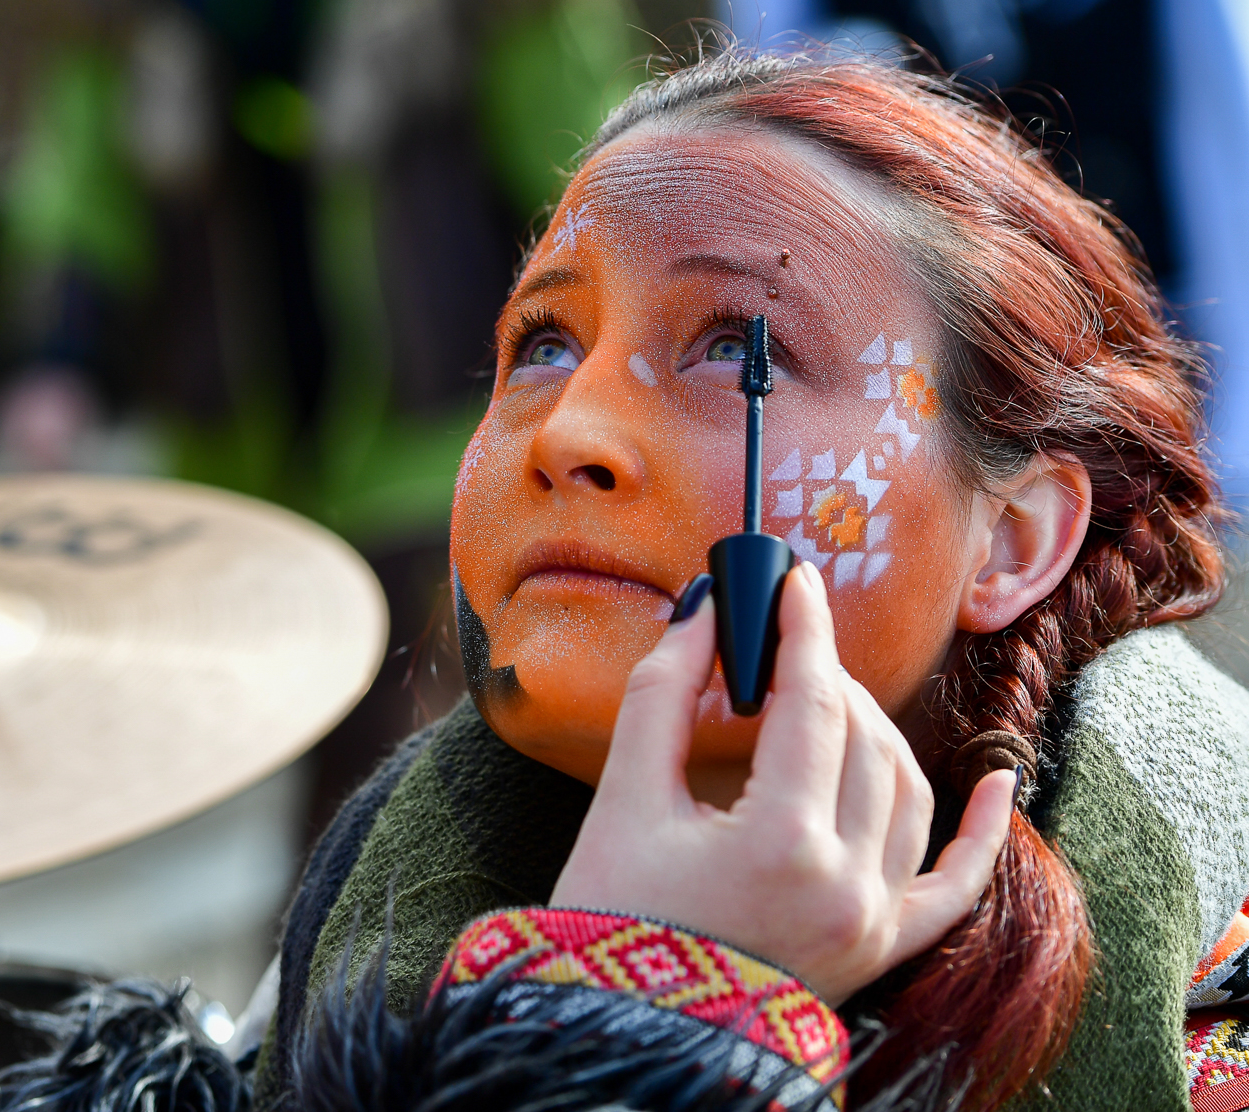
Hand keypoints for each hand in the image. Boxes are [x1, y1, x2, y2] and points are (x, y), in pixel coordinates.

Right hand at [548, 560, 1014, 1005]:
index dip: (802, 632)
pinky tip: (995, 781)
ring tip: (824, 696)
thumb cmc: (613, 917)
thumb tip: (707, 615)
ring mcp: (874, 920)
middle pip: (863, 740)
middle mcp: (846, 882)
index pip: (813, 704)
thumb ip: (663, 696)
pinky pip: (955, 886)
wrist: (628, 1028)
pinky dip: (978, 831)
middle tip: (783, 639)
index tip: (790, 580)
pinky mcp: (881, 948)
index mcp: (782, 843)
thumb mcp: (622, 799)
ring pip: (907, 792)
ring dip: (873, 730)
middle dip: (826, 676)